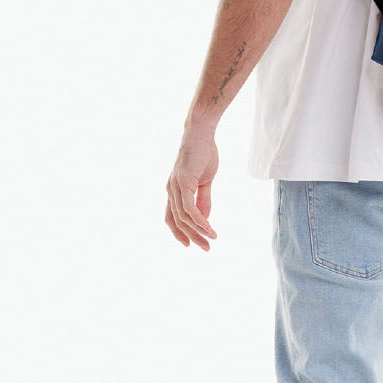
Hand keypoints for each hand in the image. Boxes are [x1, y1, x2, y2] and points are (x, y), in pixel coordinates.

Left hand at [166, 122, 218, 249]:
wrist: (202, 134)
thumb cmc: (204, 154)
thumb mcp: (205, 181)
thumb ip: (203, 199)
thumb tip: (205, 218)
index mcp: (174, 190)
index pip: (171, 217)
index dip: (178, 232)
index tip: (190, 244)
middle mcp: (170, 190)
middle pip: (177, 221)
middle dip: (192, 237)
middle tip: (206, 248)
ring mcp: (174, 186)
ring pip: (184, 217)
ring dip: (198, 231)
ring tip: (212, 239)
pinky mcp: (182, 182)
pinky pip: (189, 208)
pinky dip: (200, 220)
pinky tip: (209, 227)